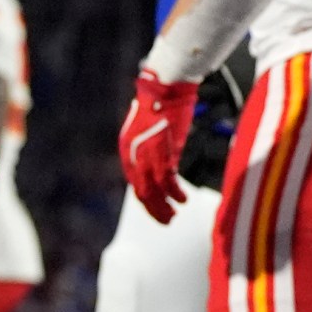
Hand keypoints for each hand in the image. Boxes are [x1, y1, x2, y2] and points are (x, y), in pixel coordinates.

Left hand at [118, 69, 196, 223]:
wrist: (164, 90)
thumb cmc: (159, 106)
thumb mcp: (146, 130)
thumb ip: (147, 149)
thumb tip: (157, 164)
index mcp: (126, 150)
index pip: (134, 184)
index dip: (146, 200)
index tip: (157, 210)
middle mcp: (133, 156)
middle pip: (141, 193)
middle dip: (154, 210)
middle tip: (166, 221)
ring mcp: (147, 156)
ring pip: (154, 192)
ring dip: (164, 207)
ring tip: (174, 215)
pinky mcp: (164, 154)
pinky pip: (169, 182)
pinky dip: (176, 194)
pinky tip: (184, 200)